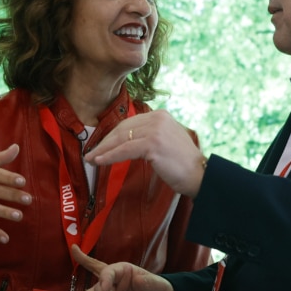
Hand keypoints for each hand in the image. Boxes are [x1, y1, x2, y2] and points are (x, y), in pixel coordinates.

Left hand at [84, 111, 205, 196]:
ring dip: (103, 150)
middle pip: (122, 129)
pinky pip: (124, 150)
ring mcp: (155, 130)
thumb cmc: (182, 164)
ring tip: (91, 159)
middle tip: (90, 153)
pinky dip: (109, 156)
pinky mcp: (153, 144)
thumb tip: (124, 141)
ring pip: (121, 139)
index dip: (112, 135)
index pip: (129, 123)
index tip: (100, 145)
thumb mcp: (165, 141)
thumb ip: (148, 135)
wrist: (200, 175)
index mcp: (160, 115)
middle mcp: (157, 118)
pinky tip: (99, 161)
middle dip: (104, 142)